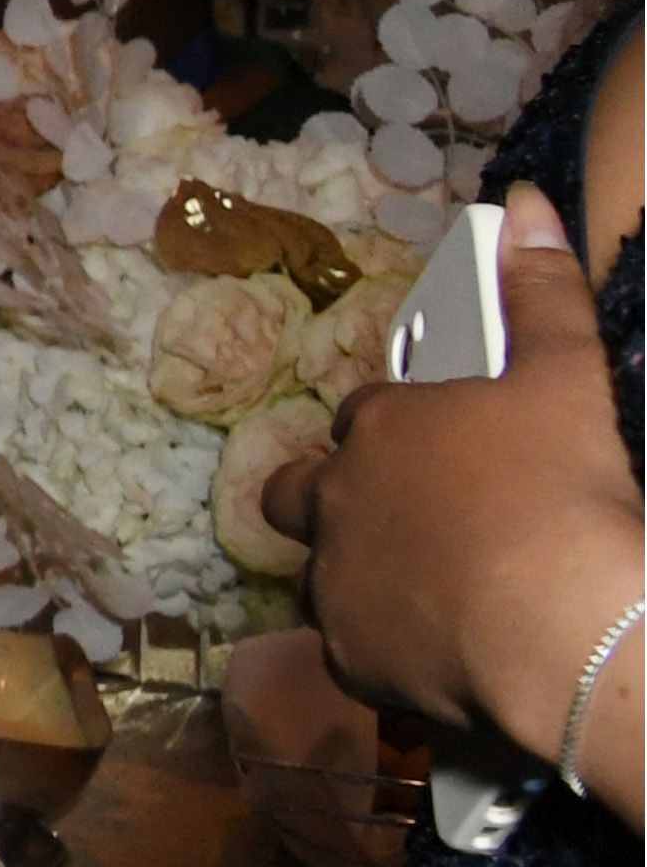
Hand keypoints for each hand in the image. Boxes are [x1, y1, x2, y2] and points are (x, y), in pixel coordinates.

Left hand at [263, 186, 644, 768]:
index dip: (405, 427)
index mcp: (381, 427)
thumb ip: (544, 294)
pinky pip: (355, 647)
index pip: (369, 413)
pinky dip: (387, 644)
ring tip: (424, 586)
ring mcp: (335, 583)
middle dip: (329, 493)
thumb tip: (528, 207)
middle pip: (299, 489)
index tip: (446, 446)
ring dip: (358, 572)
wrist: (563, 632)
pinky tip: (438, 648)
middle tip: (398, 512)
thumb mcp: (568, 379)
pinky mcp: (352, 660)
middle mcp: (337, 501)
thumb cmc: (565, 497)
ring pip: (322, 572)